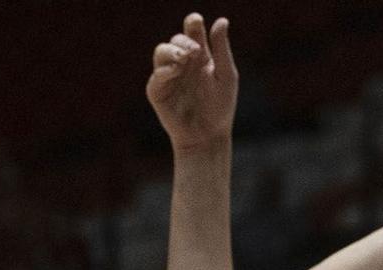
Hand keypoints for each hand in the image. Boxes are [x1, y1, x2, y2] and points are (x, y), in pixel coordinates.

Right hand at [148, 13, 235, 152]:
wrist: (209, 136)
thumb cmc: (220, 106)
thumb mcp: (226, 74)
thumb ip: (221, 48)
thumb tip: (221, 20)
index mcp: (200, 55)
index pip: (193, 31)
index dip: (192, 23)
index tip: (195, 21)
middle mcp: (182, 63)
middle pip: (176, 40)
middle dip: (184, 41)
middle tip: (195, 51)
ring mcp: (169, 76)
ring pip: (161, 52)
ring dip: (171, 51)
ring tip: (183, 57)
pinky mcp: (158, 92)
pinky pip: (156, 76)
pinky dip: (164, 70)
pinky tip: (175, 70)